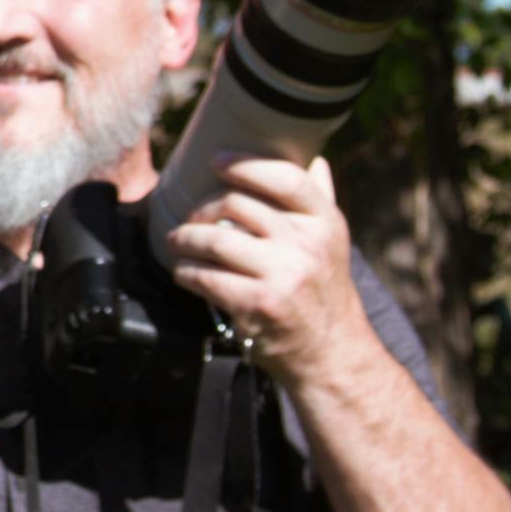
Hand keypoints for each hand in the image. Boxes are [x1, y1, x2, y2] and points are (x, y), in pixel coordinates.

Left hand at [163, 154, 368, 385]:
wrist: (333, 354)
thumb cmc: (324, 291)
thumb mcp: (333, 243)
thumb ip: (320, 200)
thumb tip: (313, 157)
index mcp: (325, 223)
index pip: (285, 177)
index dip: (245, 164)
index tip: (216, 160)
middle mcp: (307, 244)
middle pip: (235, 204)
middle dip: (201, 209)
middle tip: (190, 218)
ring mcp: (283, 275)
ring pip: (213, 239)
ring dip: (184, 239)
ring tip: (177, 242)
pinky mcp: (258, 304)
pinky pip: (204, 275)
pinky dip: (185, 271)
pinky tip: (183, 271)